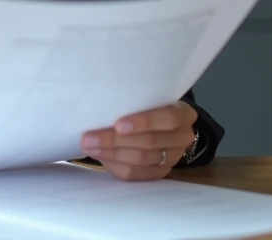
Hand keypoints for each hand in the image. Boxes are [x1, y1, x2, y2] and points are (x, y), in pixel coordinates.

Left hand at [80, 101, 197, 181]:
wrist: (163, 125)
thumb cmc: (149, 105)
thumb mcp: (148, 98)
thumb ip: (134, 101)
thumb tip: (101, 106)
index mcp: (183, 114)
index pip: (168, 118)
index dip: (143, 122)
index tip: (117, 124)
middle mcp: (182, 138)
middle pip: (148, 142)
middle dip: (114, 140)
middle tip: (88, 138)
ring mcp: (172, 158)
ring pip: (140, 160)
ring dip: (111, 153)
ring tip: (89, 146)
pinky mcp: (160, 173)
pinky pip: (136, 174)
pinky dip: (115, 165)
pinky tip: (100, 156)